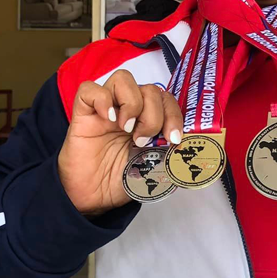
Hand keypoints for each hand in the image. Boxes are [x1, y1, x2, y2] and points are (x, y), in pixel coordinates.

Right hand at [58, 70, 182, 215]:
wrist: (92, 199)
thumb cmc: (120, 181)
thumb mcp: (155, 169)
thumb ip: (172, 158)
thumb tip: (193, 156)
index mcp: (146, 120)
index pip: (166, 99)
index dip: (174, 114)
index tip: (173, 139)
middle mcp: (127, 110)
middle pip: (148, 89)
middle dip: (154, 115)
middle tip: (143, 140)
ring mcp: (105, 109)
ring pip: (123, 79)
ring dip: (132, 104)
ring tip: (127, 130)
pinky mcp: (83, 113)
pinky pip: (89, 89)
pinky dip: (103, 100)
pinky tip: (109, 120)